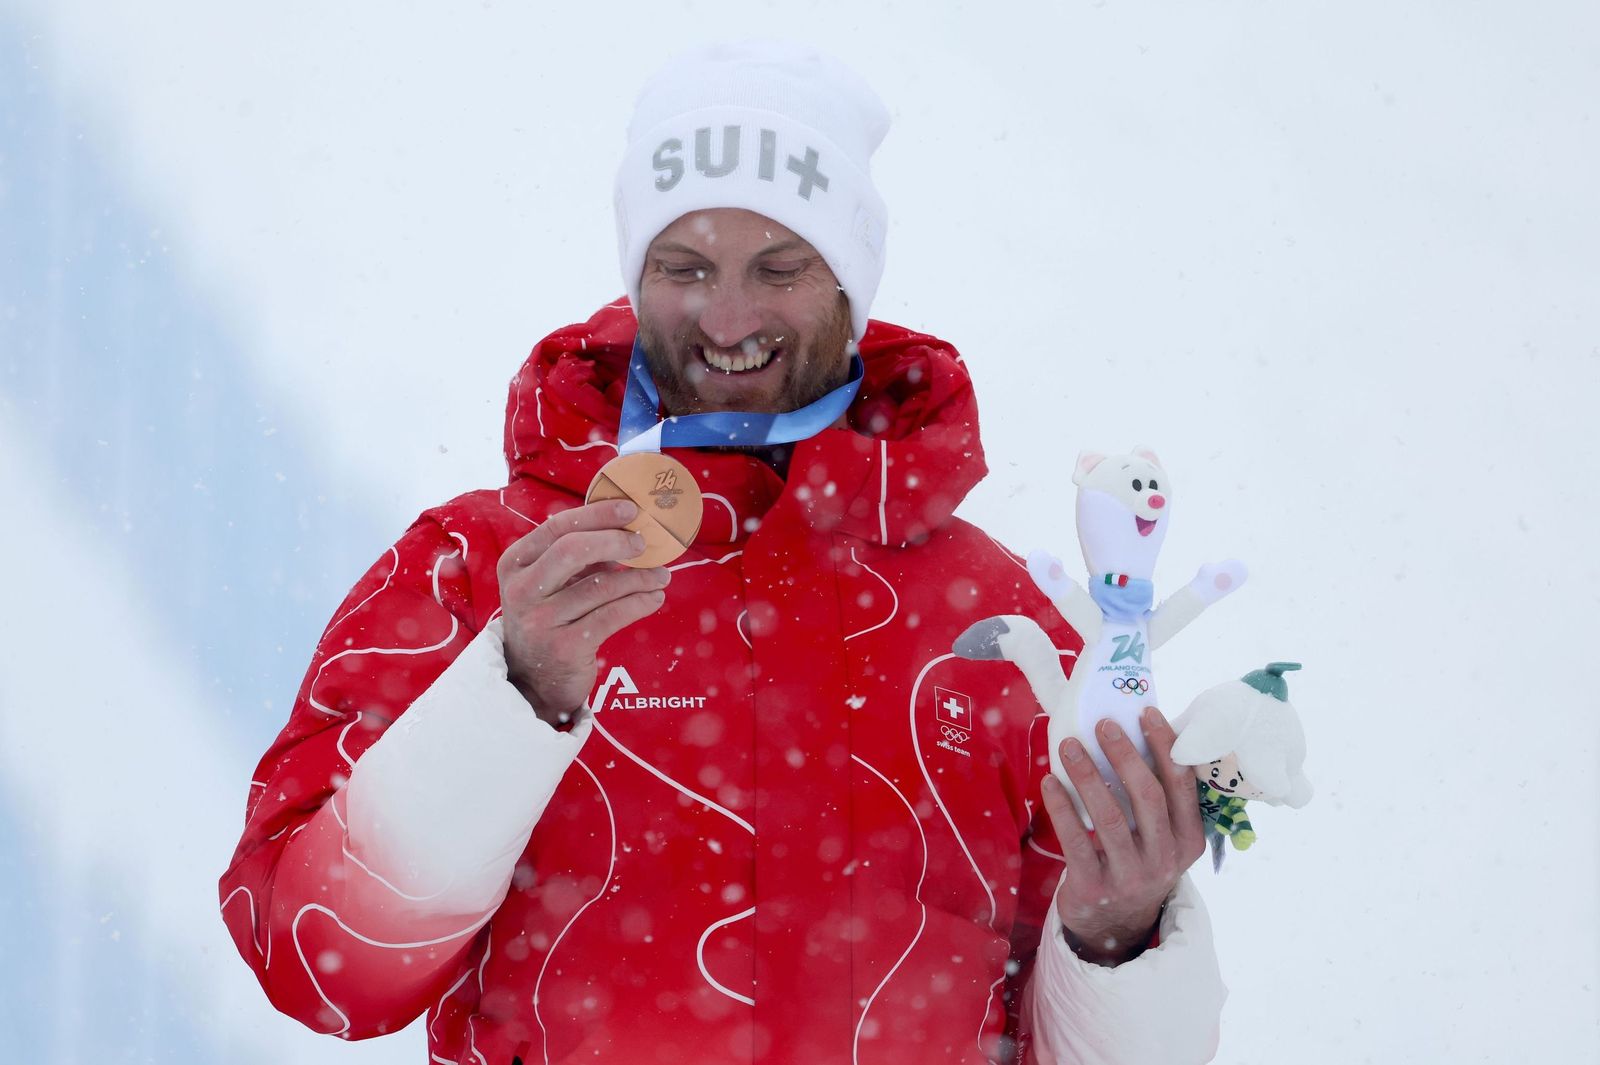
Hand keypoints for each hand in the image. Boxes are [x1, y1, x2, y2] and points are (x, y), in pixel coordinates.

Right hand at [495, 499, 670, 726]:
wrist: (533, 681)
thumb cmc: (549, 619)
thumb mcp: (547, 583)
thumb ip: (575, 556)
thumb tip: (626, 526)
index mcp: (515, 564)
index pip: (557, 528)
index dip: (597, 515)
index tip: (631, 509)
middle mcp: (521, 590)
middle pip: (572, 550)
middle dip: (615, 541)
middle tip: (644, 543)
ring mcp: (540, 621)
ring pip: (599, 586)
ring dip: (638, 578)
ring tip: (661, 576)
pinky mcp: (564, 648)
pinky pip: (611, 616)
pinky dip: (639, 603)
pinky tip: (654, 598)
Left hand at [1039, 707, 1205, 966]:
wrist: (1113, 926)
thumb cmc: (1136, 860)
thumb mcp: (1159, 838)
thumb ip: (1154, 798)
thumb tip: (1131, 730)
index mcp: (1188, 841)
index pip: (1183, 785)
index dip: (1165, 746)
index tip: (1145, 712)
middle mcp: (1166, 860)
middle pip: (1147, 796)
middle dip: (1124, 754)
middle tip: (1102, 724)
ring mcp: (1131, 877)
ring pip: (1109, 816)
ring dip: (1087, 775)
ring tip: (1069, 745)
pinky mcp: (1095, 888)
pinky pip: (1076, 840)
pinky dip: (1061, 807)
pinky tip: (1049, 781)